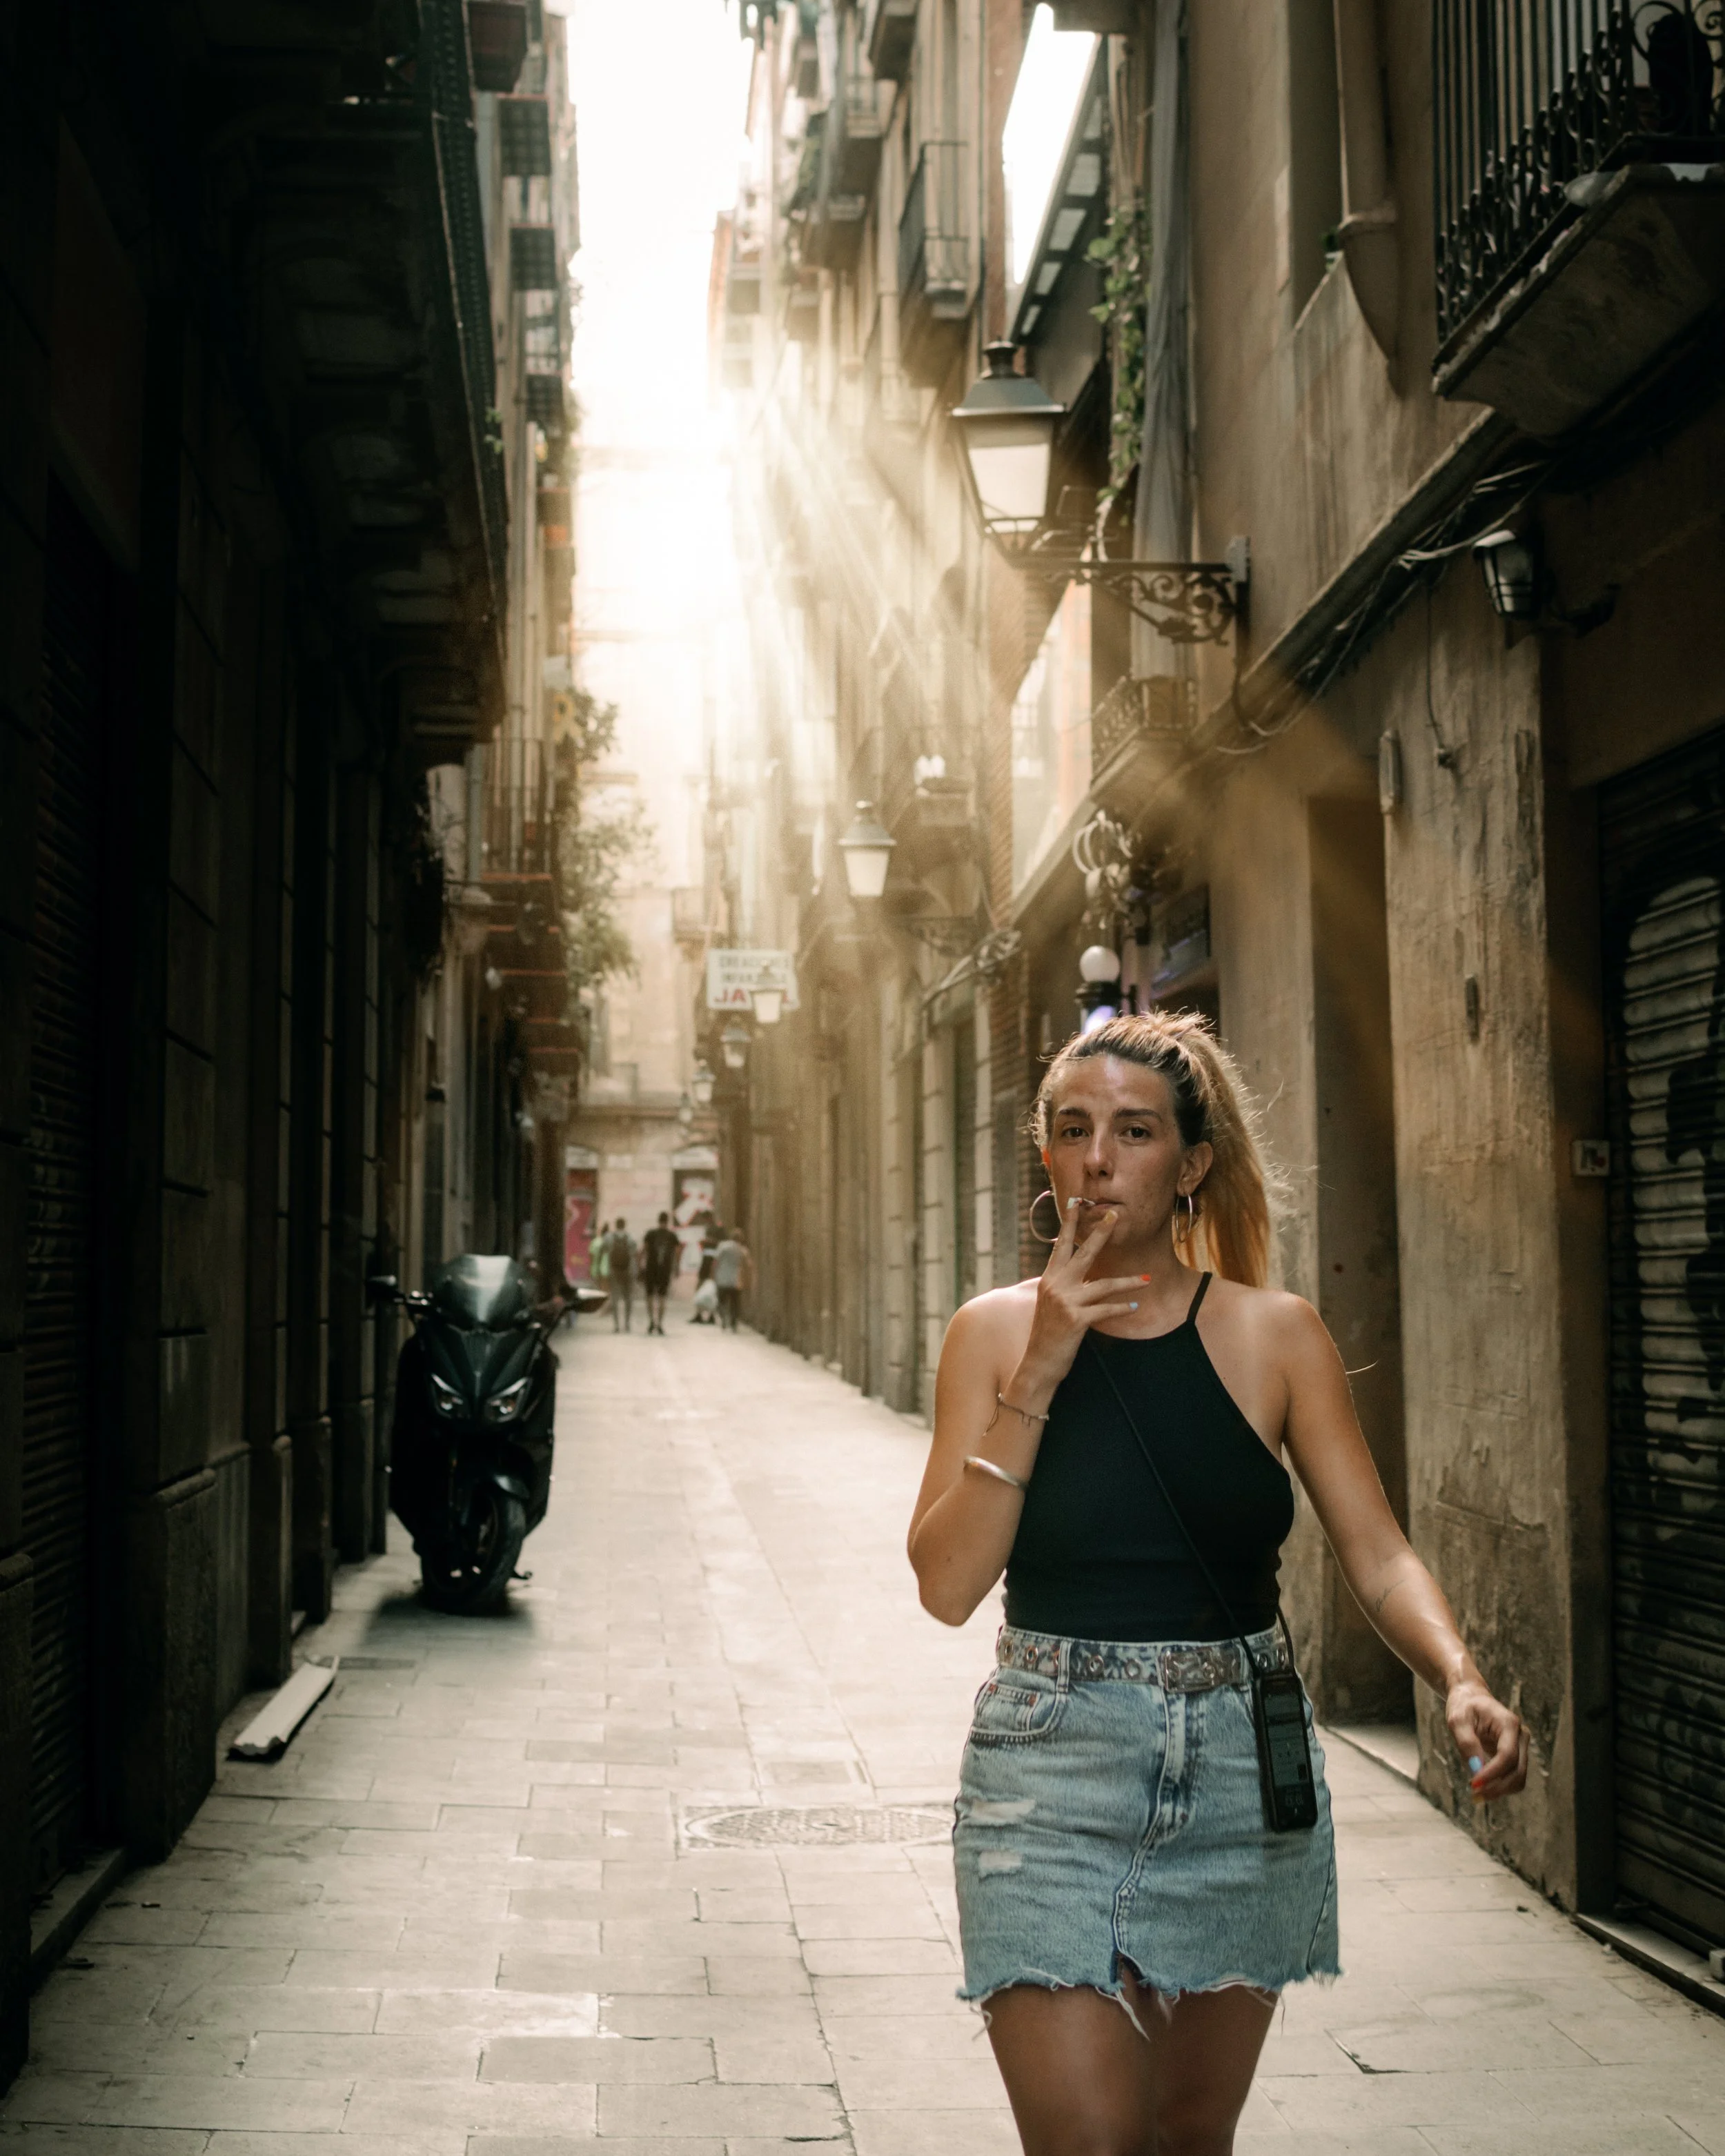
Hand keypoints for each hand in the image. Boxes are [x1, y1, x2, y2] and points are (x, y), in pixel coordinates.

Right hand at [1014, 1199, 1146, 1402]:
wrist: (1039, 1362)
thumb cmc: (1047, 1333)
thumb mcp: (1049, 1303)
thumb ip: (1060, 1283)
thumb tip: (1072, 1268)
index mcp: (1049, 1279)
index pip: (1061, 1245)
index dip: (1069, 1223)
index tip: (1077, 1202)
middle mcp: (1056, 1286)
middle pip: (1083, 1253)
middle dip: (1101, 1233)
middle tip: (1115, 1215)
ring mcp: (1066, 1302)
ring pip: (1104, 1284)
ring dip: (1128, 1282)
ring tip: (1147, 1279)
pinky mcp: (1076, 1320)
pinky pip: (1106, 1309)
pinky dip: (1122, 1308)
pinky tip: (1135, 1307)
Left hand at [1446, 1677, 1526, 1801]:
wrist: (1471, 1697)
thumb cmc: (1463, 1706)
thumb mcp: (1457, 1720)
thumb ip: (1467, 1744)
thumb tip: (1476, 1771)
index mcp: (1508, 1723)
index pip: (1507, 1755)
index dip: (1492, 1773)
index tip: (1474, 1784)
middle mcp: (1520, 1735)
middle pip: (1518, 1771)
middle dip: (1498, 1787)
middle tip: (1474, 1795)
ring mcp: (1521, 1746)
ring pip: (1519, 1778)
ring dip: (1500, 1790)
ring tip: (1476, 1794)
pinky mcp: (1516, 1755)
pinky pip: (1513, 1776)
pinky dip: (1500, 1786)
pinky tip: (1482, 1786)